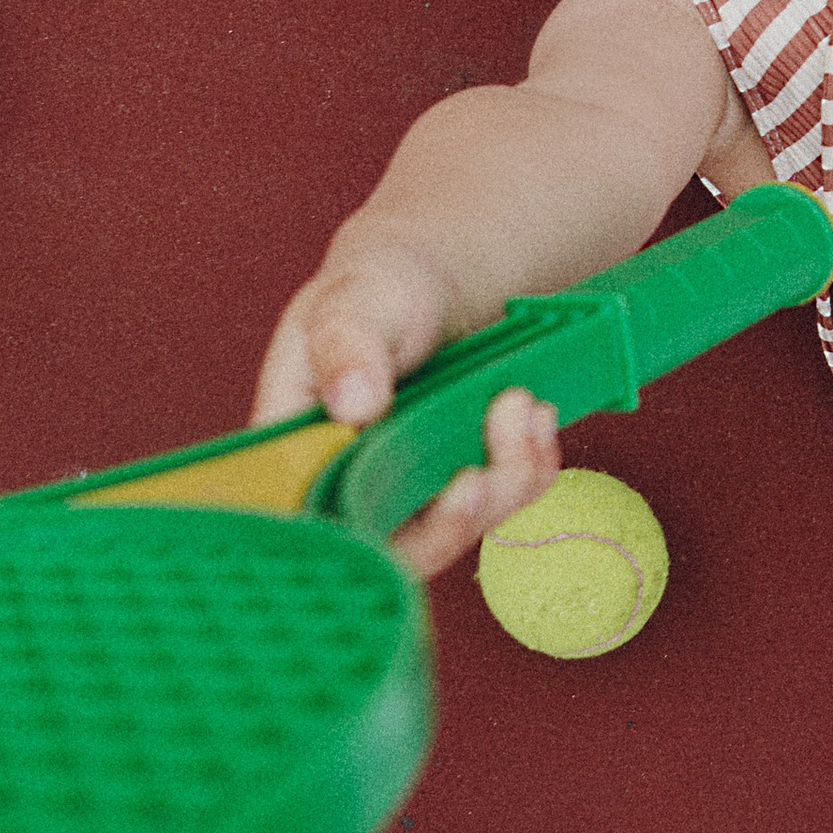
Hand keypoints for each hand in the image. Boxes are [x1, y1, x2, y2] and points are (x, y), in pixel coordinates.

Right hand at [251, 241, 563, 582]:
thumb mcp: (353, 304)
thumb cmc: (373, 292)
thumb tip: (353, 403)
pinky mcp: (453, 485)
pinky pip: (499, 503)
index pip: (313, 526)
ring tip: (521, 403)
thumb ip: (346, 347)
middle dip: (453, 518)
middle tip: (481, 471)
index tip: (419, 499)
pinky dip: (529, 468)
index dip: (364, 541)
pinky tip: (537, 416)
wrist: (428, 284)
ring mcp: (405, 491)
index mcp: (296, 450)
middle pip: (396, 548)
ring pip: (457, 529)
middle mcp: (345, 484)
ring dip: (503, 478)